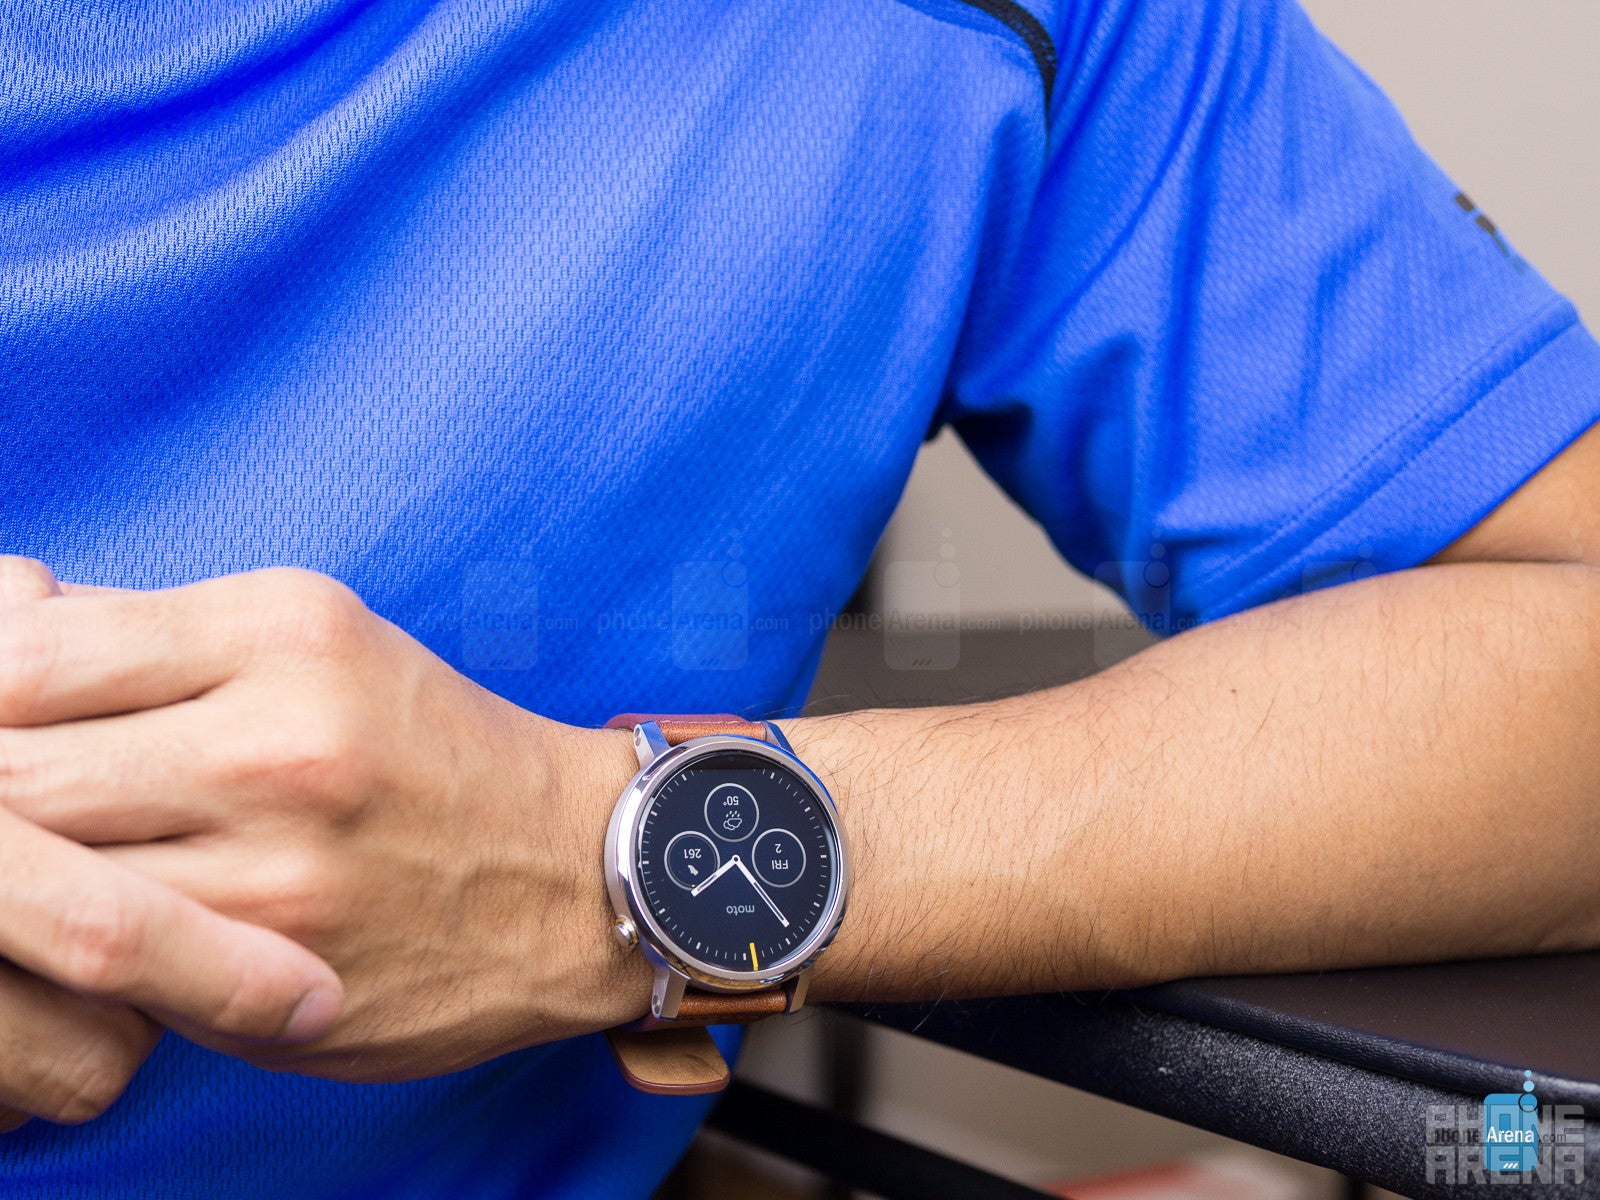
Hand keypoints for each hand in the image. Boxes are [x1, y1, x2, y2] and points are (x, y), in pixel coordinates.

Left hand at [0, 563, 648, 1081]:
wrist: (574, 875)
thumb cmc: (428, 751)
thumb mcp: (321, 643)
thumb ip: (158, 636)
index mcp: (288, 628)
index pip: (23, 652)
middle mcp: (281, 741)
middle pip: (6, 766)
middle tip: (16, 799)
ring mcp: (274, 870)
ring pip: (36, 880)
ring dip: (17, 875)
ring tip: (50, 860)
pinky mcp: (267, 976)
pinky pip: (97, 962)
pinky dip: (64, 946)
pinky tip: (84, 926)